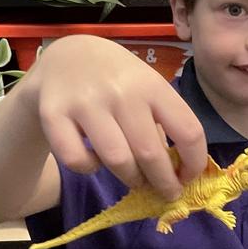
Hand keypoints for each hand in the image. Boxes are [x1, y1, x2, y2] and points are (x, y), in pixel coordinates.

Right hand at [26, 35, 206, 200]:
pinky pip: (77, 160)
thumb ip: (164, 121)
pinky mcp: (53, 114)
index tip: (189, 178)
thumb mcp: (146, 86)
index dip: (194, 163)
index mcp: (152, 84)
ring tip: (135, 180)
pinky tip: (94, 161)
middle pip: (151, 153)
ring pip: (117, 161)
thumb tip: (182, 170)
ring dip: (131, 179)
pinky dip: (89, 168)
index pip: (187, 130)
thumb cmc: (117, 78)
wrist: (66, 56)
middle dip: (164, 183)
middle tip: (166, 192)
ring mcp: (86, 102)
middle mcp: (121, 92)